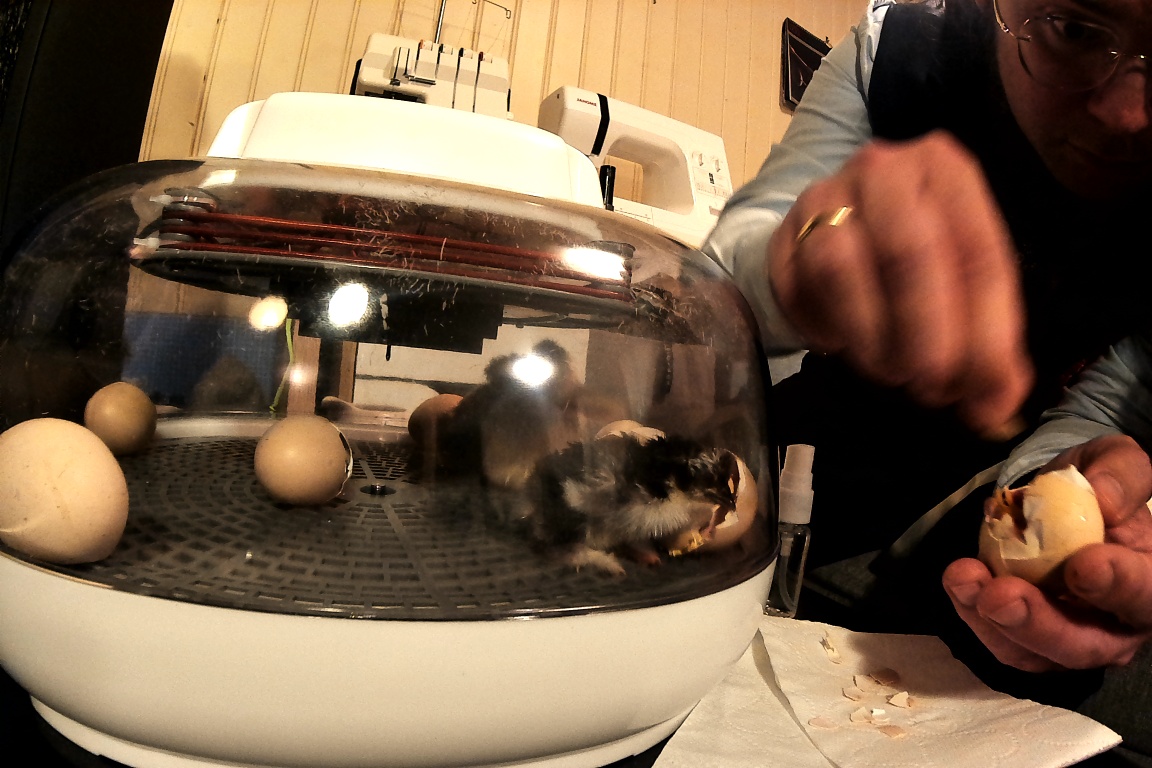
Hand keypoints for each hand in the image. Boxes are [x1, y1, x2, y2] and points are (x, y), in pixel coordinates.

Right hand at [768, 130, 1032, 435]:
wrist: (832, 229)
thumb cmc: (911, 256)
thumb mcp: (963, 281)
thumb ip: (988, 342)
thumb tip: (997, 406)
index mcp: (946, 169)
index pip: (978, 251)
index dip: (987, 329)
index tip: (986, 389)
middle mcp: (884, 170)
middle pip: (908, 249)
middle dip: (925, 329)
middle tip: (931, 385)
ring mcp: (823, 198)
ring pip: (839, 266)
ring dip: (869, 334)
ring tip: (890, 371)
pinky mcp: (781, 234)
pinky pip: (796, 287)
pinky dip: (823, 329)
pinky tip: (841, 345)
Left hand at [943, 435, 1151, 670]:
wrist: (1063, 502)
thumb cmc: (1101, 487)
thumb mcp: (1117, 463)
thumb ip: (1121, 476)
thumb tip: (1105, 500)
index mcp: (1151, 581)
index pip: (1145, 594)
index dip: (1117, 585)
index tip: (1083, 565)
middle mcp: (1117, 625)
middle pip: (1084, 645)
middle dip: (1038, 623)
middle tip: (1000, 596)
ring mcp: (1071, 639)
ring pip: (1034, 654)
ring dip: (992, 623)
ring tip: (964, 580)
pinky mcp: (1029, 641)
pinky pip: (1001, 643)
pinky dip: (972, 615)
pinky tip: (958, 582)